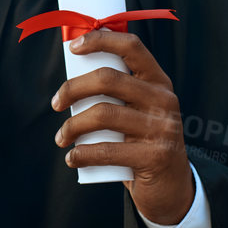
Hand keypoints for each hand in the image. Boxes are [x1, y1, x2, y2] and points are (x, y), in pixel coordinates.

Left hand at [52, 29, 193, 224]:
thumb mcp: (139, 110)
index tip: (74, 47)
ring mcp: (162, 128)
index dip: (100, 40)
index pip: (131, 47)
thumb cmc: (143, 142)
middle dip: (73, 89)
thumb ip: (118, 92)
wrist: (172, 187)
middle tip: (56, 104)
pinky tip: (72, 158)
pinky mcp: (155, 156)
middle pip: (108, 79)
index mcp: (158, 82)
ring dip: (72, 126)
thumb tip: (73, 71)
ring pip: (103, 114)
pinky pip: (107, 150)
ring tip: (61, 138)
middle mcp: (163, 100)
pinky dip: (82, 154)